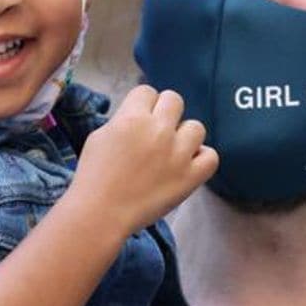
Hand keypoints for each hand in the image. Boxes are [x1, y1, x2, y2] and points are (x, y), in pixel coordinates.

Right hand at [71, 85, 217, 235]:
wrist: (101, 213)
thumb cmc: (94, 176)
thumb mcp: (100, 136)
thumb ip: (124, 120)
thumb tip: (141, 115)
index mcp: (133, 118)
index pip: (147, 91)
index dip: (142, 104)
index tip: (138, 120)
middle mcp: (158, 131)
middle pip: (174, 100)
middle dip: (164, 113)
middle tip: (155, 133)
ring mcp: (178, 154)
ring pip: (196, 127)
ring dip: (184, 136)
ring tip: (172, 151)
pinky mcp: (190, 177)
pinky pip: (211, 156)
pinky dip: (201, 158)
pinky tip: (187, 164)